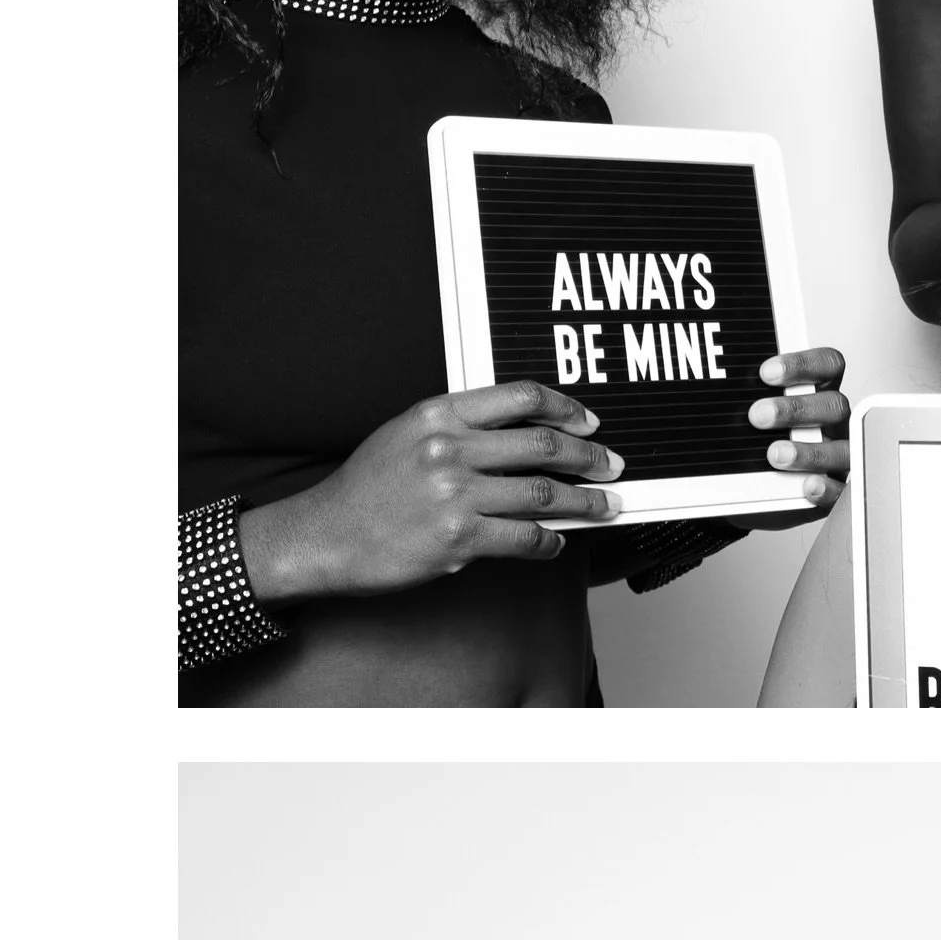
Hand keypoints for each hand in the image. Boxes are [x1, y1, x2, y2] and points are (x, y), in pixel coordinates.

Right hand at [241, 389, 624, 607]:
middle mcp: (451, 448)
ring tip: (605, 506)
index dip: (565, 408)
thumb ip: (458, 428)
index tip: (589, 423)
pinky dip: (548, 541)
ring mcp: (456, 495)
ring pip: (542, 494)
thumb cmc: (367, 489)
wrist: (328, 535)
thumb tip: (517, 436)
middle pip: (542, 444)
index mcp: (439, 414)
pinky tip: (556, 542)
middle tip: (612, 465)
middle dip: (588, 457)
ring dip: (584, 502)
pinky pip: (524, 539)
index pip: (520, 398)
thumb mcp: (406, 435)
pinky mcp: (459, 540)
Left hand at [744, 347, 849, 508]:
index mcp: (819, 393)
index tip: (766, 373)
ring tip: (775, 455)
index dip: (803, 365)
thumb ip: (752, 402)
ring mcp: (840, 455)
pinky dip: (828, 488)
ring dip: (809, 451)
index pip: (827, 365)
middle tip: (759, 416)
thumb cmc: (761, 444)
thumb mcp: (755, 419)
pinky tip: (808, 486)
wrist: (755, 491)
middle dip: (796, 409)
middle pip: (834, 405)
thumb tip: (726, 392)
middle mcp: (834, 422)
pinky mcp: (838, 490)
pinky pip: (844, 490)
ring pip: (842, 448)